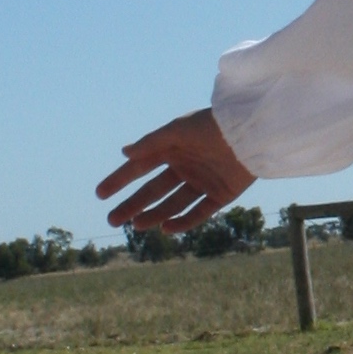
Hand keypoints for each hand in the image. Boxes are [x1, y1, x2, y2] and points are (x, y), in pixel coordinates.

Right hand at [96, 108, 254, 234]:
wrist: (252, 132)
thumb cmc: (213, 125)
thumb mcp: (178, 130)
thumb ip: (151, 143)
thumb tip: (124, 153)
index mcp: (172, 150)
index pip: (139, 168)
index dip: (120, 180)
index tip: (100, 194)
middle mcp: (185, 168)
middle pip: (153, 191)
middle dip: (132, 205)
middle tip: (112, 220)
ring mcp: (202, 183)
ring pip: (173, 204)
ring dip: (154, 215)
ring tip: (136, 225)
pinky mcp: (221, 195)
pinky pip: (199, 213)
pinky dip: (183, 222)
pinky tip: (166, 228)